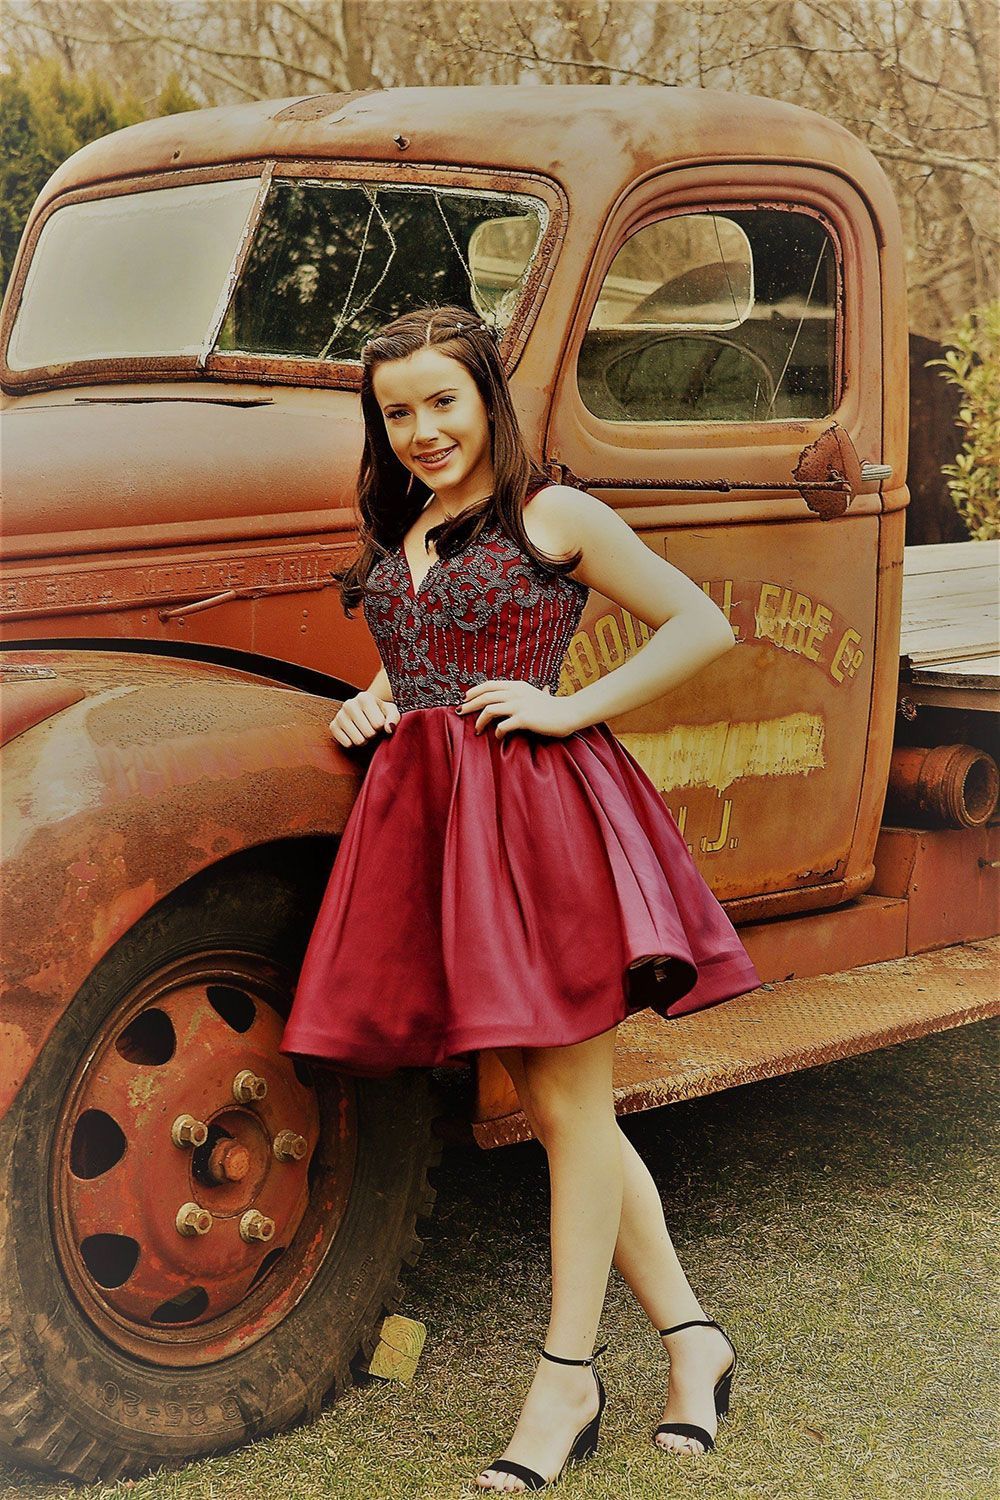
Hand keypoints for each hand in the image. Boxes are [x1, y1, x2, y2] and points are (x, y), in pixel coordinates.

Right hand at [330, 691, 400, 747]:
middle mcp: (349, 704)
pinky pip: (347, 744)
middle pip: (368, 733)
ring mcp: (339, 715)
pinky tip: (355, 735)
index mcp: (364, 697)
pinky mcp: (333, 726)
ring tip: (364, 732)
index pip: (378, 724)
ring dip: (364, 740)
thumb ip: (394, 718)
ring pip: (358, 740)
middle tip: (372, 728)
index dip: (382, 727)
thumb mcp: (391, 712)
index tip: (379, 722)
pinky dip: (354, 743)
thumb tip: (389, 729)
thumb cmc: (380, 712)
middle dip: (373, 734)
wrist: (364, 712)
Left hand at [457, 680, 576, 739]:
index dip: (475, 691)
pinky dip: (497, 732)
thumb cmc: (552, 707)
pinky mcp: (524, 718)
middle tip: (460, 712)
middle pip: (485, 696)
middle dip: (469, 705)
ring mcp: (520, 705)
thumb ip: (522, 693)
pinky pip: (503, 725)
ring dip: (479, 721)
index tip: (465, 698)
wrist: (568, 713)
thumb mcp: (535, 693)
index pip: (489, 684)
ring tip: (477, 730)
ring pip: (489, 709)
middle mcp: (516, 693)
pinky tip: (498, 736)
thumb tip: (511, 696)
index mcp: (517, 686)